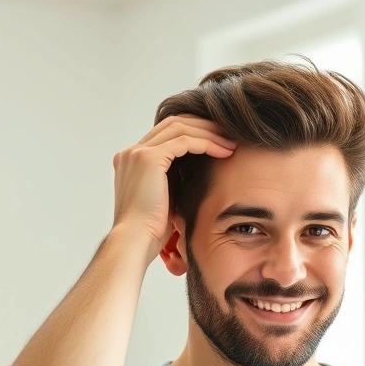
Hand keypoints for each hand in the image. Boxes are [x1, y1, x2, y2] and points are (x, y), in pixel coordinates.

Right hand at [110, 116, 235, 254]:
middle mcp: (131, 152)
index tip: (220, 141)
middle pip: (173, 123)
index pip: (167, 133)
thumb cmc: (152, 230)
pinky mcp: (148, 159)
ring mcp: (137, 153)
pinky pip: (184, 141)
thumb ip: (174, 181)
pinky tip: (225, 152)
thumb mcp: (166, 198)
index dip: (196, 132)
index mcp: (132, 161)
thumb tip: (198, 173)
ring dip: (210, 133)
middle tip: (230, 135)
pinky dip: (207, 143)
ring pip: (180, 128)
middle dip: (205, 126)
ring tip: (232, 143)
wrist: (136, 242)